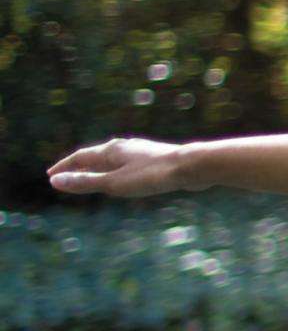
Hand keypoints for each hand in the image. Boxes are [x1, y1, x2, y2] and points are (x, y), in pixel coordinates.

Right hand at [47, 137, 198, 196]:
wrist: (193, 166)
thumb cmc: (153, 175)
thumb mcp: (114, 183)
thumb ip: (86, 182)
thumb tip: (55, 181)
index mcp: (112, 150)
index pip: (81, 157)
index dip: (64, 167)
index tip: (51, 175)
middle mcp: (125, 147)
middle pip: (96, 156)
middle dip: (79, 166)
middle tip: (66, 174)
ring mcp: (141, 152)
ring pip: (113, 159)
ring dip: (98, 167)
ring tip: (92, 174)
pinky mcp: (155, 159)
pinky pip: (128, 164)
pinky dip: (116, 170)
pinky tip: (125, 175)